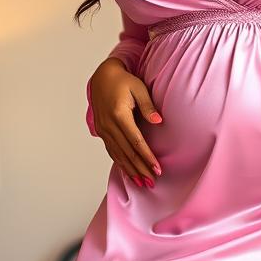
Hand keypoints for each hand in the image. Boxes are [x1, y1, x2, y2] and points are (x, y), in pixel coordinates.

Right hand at [88, 58, 163, 186]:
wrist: (102, 77)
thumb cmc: (123, 81)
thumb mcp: (138, 88)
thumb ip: (148, 106)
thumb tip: (158, 121)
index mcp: (119, 115)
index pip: (136, 141)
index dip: (147, 157)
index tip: (157, 168)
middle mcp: (109, 125)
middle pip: (127, 152)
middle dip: (140, 169)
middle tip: (152, 182)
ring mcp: (103, 129)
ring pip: (118, 154)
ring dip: (130, 170)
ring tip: (141, 182)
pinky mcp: (102, 131)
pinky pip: (111, 150)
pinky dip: (120, 163)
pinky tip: (128, 171)